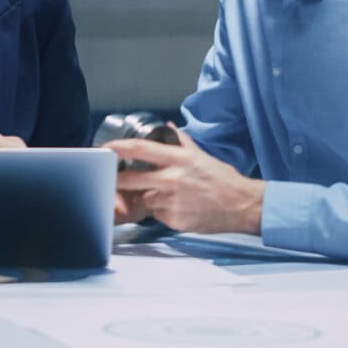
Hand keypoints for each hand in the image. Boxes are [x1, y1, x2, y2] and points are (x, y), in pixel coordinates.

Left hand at [109, 130, 263, 235]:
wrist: (241, 205)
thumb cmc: (223, 180)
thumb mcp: (201, 156)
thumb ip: (181, 141)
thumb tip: (167, 126)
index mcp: (178, 160)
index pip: (140, 149)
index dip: (118, 148)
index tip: (106, 149)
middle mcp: (173, 179)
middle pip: (130, 179)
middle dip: (116, 180)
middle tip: (111, 178)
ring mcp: (172, 201)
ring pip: (143, 199)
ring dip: (144, 197)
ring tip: (160, 194)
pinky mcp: (174, 220)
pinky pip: (156, 215)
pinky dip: (159, 211)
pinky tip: (173, 207)